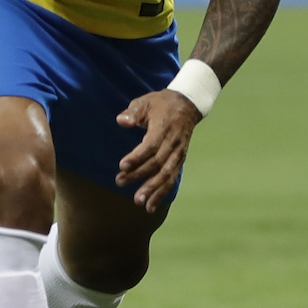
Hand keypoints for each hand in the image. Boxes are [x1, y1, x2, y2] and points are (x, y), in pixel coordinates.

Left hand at [114, 90, 200, 212]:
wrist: (187, 105)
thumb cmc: (161, 103)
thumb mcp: (145, 101)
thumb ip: (133, 112)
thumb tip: (121, 121)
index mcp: (164, 128)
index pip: (151, 146)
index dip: (137, 157)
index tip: (122, 166)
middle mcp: (174, 143)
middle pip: (157, 163)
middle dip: (139, 175)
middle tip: (120, 182)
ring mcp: (178, 153)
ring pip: (166, 175)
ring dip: (153, 189)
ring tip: (139, 201)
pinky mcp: (179, 160)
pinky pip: (171, 179)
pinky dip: (162, 193)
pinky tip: (150, 206)